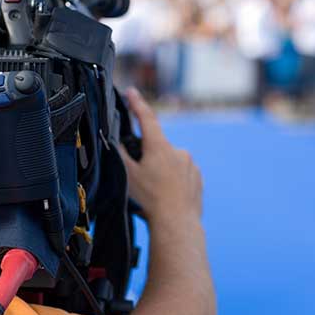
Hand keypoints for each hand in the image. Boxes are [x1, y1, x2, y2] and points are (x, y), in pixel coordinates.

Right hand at [119, 88, 202, 225]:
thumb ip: (121, 155)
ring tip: (156, 194)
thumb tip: (117, 142)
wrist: (177, 223)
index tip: (131, 92)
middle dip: (149, 158)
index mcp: (159, 147)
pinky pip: (182, 174)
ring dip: (162, 171)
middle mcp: (178, 151)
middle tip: (142, 180)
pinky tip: (168, 197)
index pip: (146, 118)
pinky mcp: (197, 178)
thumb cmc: (150, 200)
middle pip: (157, 147)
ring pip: (170, 162)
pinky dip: (174, 182)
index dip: (136, 104)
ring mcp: (190, 164)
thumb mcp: (128, 175)